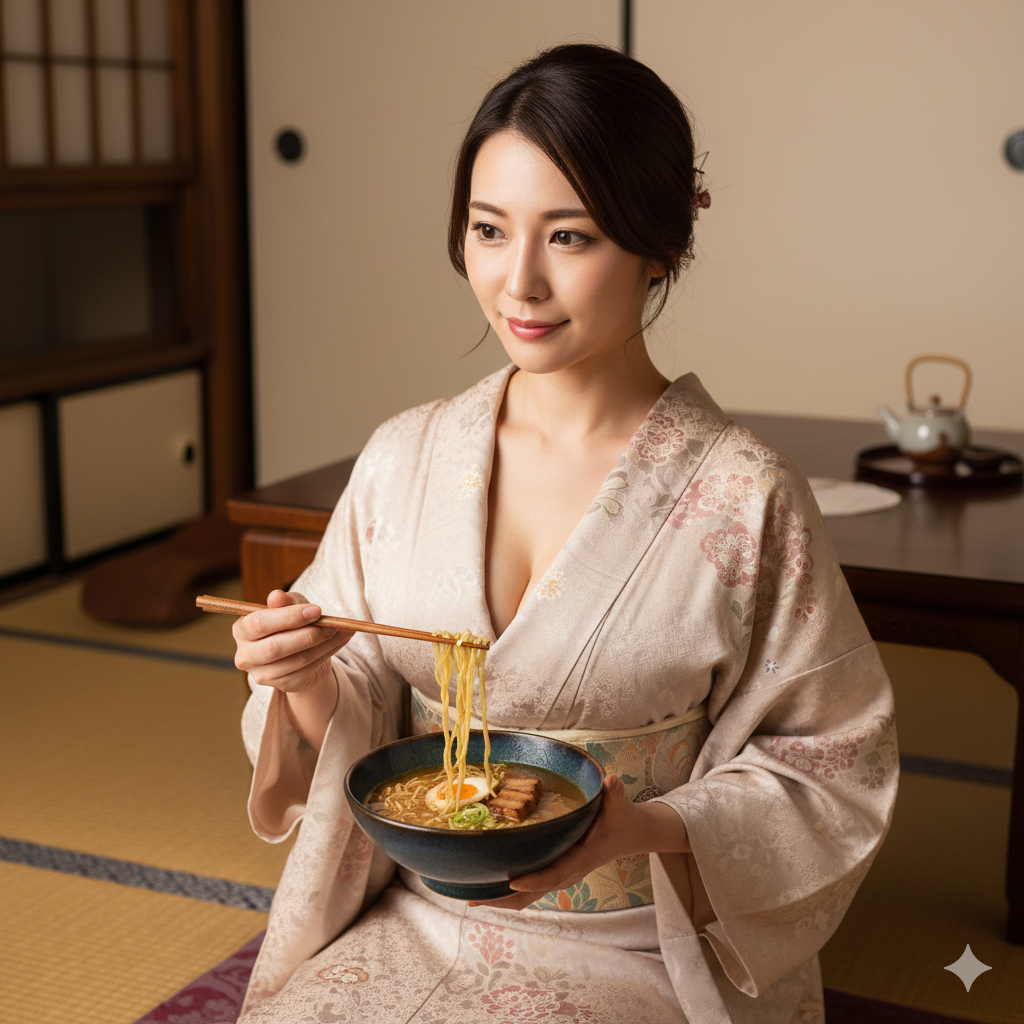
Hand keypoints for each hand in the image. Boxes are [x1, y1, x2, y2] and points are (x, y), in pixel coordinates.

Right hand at [233, 590, 353, 749]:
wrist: (302, 649)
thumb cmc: (292, 622)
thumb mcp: (291, 605)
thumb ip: (286, 601)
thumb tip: (276, 596)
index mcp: (242, 630)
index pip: (259, 624)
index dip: (288, 617)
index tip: (316, 610)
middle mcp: (246, 655)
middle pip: (274, 648)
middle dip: (307, 635)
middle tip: (331, 624)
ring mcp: (262, 675)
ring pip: (296, 661)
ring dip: (323, 644)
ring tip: (339, 630)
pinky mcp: (283, 685)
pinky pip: (308, 670)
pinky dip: (328, 653)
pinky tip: (339, 640)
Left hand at [467, 774, 689, 911]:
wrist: (628, 834)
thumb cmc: (619, 817)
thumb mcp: (619, 804)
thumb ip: (614, 793)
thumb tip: (612, 780)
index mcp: (581, 858)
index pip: (555, 874)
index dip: (534, 880)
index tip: (511, 880)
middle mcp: (568, 873)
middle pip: (533, 894)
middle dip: (504, 898)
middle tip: (474, 897)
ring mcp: (560, 876)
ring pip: (528, 897)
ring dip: (501, 900)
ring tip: (471, 897)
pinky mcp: (555, 873)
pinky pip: (530, 889)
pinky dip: (509, 893)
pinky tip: (487, 888)